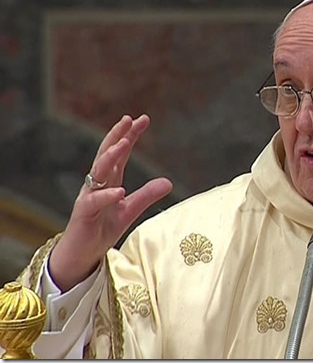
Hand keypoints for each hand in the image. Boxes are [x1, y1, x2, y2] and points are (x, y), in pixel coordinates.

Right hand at [49, 115, 172, 290]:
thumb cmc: (102, 229)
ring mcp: (88, 197)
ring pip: (97, 172)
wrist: (82, 254)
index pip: (120, 153)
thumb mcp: (130, 211)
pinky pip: (94, 202)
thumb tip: (169, 182)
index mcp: (109, 180)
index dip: (130, 135)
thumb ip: (146, 195)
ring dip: (110, 157)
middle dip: (117, 135)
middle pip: (106, 154)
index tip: (143, 119)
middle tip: (129, 119)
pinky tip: (119, 190)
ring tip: (123, 144)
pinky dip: (107, 195)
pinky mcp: (83, 214)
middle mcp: (97, 184)